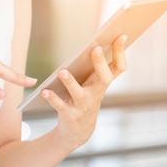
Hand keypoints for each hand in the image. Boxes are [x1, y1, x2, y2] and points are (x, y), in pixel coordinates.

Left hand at [41, 34, 127, 148]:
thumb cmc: (85, 99)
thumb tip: (97, 41)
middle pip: (104, 78)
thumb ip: (96, 67)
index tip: (121, 35)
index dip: (121, 52)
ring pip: (79, 93)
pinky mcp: (70, 115)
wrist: (78, 130)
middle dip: (100, 63)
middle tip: (95, 48)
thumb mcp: (93, 84)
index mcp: (103, 84)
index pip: (119, 67)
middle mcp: (96, 94)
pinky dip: (52, 98)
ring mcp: (84, 106)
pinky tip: (45, 91)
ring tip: (62, 72)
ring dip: (70, 82)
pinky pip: (60, 106)